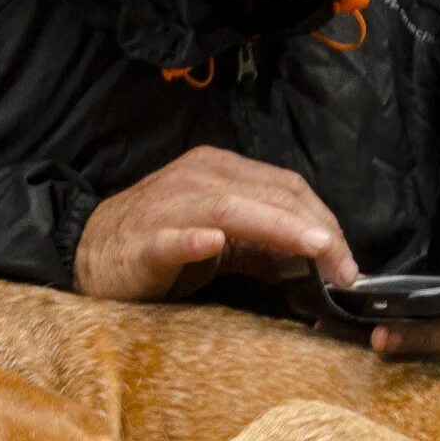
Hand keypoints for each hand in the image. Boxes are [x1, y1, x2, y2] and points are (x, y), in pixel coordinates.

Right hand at [75, 148, 359, 301]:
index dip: (324, 220)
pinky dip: (194, 239)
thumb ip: (265, 247)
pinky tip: (212, 244)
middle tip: (344, 268)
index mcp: (220, 172)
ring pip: (232, 209)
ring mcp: (169, 206)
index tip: (347, 260)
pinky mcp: (144, 240)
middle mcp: (198, 178)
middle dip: (315, 230)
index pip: (287, 187)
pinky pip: (172, 237)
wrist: (92, 254)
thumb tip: (318, 263)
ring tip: (315, 250)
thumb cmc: (161, 245)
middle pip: (270, 195)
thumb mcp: (222, 241)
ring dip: (278, 229)